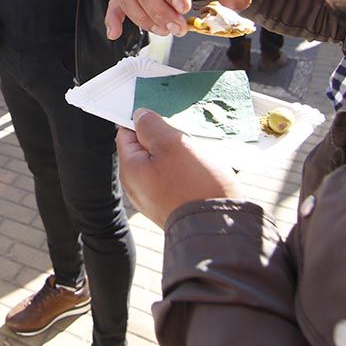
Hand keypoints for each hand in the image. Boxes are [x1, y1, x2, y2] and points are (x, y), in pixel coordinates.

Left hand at [117, 109, 242, 226]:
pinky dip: (187, 173)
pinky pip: (176, 180)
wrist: (218, 230)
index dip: (145, 123)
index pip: (126, 134)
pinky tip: (202, 174)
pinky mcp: (173, 207)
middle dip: (165, 140)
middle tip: (185, 142)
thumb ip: (151, 127)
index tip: (164, 121)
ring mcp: (155, 199)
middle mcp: (137, 186)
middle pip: (147, 149)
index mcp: (130, 169)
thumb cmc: (194, 185)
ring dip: (180, 156)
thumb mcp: (172, 144)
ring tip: (198, 160)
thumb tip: (139, 116)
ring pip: (164, 164)